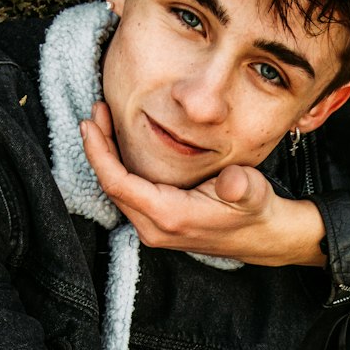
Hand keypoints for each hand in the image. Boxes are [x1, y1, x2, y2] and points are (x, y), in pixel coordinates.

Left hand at [80, 102, 326, 266]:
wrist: (261, 236)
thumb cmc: (255, 210)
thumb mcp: (253, 193)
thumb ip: (241, 187)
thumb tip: (233, 181)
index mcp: (170, 217)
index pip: (118, 184)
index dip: (99, 153)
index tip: (89, 123)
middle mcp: (154, 228)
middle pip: (110, 185)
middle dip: (98, 148)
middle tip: (95, 113)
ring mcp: (153, 229)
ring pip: (116, 190)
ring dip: (105, 156)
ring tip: (101, 123)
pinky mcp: (155, 224)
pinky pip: (126, 194)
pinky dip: (117, 167)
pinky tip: (117, 145)